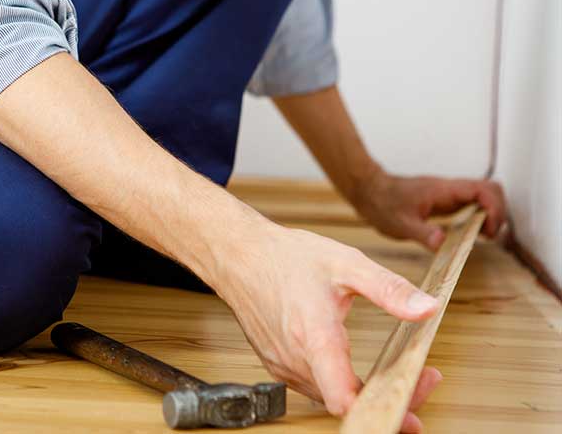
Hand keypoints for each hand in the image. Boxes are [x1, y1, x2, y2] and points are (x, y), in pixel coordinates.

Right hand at [208, 216, 441, 431]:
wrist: (239, 255)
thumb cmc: (285, 258)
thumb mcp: (346, 263)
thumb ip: (389, 289)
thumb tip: (427, 309)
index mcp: (314, 336)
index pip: (344, 398)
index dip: (381, 409)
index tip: (412, 405)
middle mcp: (295, 358)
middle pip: (347, 404)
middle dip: (390, 398)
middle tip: (425, 383)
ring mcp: (283, 366)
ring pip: (331, 399)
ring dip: (365, 394)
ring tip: (399, 374)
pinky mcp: (277, 365)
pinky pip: (314, 388)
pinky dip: (340, 386)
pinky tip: (355, 370)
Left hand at [352, 170, 506, 249]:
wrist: (368, 190)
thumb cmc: (382, 204)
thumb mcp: (399, 224)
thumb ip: (422, 232)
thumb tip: (442, 242)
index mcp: (443, 190)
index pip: (484, 190)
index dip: (495, 209)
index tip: (489, 231)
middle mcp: (450, 189)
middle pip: (491, 190)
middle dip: (498, 212)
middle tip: (489, 236)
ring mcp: (448, 194)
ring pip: (484, 196)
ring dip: (491, 214)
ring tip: (483, 236)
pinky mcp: (444, 200)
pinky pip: (471, 204)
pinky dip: (479, 216)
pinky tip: (470, 234)